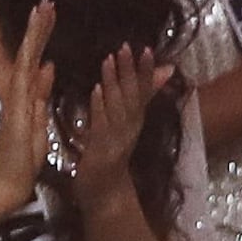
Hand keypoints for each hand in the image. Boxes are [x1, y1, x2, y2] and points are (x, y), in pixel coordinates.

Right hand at [0, 5, 61, 204]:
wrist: (7, 184)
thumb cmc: (23, 158)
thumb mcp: (39, 119)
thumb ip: (42, 94)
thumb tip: (50, 67)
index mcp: (26, 94)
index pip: (36, 58)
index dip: (42, 35)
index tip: (50, 13)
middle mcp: (18, 92)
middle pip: (29, 53)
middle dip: (38, 26)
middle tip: (47, 0)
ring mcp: (14, 101)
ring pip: (25, 60)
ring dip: (34, 36)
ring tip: (43, 10)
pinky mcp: (15, 112)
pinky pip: (23, 83)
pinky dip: (29, 65)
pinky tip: (37, 47)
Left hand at [71, 43, 171, 214]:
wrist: (104, 194)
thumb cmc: (109, 157)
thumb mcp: (121, 126)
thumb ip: (130, 104)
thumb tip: (144, 86)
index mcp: (134, 121)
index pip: (143, 91)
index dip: (145, 70)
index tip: (146, 48)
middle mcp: (130, 128)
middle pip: (133, 95)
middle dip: (131, 70)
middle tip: (128, 46)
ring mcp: (117, 138)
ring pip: (118, 106)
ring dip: (114, 82)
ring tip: (110, 59)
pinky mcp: (101, 149)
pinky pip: (101, 124)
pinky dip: (99, 106)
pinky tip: (95, 90)